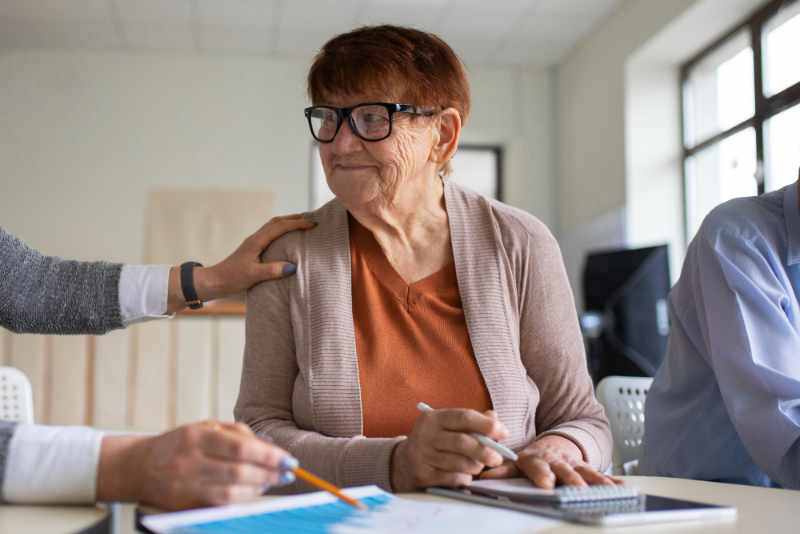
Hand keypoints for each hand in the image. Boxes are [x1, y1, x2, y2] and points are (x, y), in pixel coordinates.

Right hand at [97, 421, 297, 509]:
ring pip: (230, 491)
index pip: (240, 447)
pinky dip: (242, 498)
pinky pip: (219, 504)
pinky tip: (254, 491)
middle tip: (288, 473)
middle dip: (269, 473)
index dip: (268, 455)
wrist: (138, 466)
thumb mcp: (204, 427)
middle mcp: (189, 461)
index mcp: (196, 436)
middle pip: (238, 471)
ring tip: (274, 481)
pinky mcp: (184, 504)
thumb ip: (235, 432)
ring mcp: (185, 485)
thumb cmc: (180, 443)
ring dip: (258, 488)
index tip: (288, 459)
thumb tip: (268, 444)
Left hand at [167, 214, 315, 311]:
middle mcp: (255, 238)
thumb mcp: (253, 275)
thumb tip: (293, 266)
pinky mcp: (253, 249)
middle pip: (277, 221)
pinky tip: (287, 239)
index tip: (313, 224)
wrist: (214, 281)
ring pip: (273, 226)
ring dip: (288, 222)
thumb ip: (272, 270)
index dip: (297, 224)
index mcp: (256, 241)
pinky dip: (282, 231)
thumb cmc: (232, 278)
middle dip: (295, 218)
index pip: (280, 227)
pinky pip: (270, 234)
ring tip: (302, 224)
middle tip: (311, 219)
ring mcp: (253, 243)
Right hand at [391, 409, 507, 491]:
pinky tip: (464, 475)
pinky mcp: (423, 475)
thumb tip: (495, 419)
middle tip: (498, 458)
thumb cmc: (435, 441)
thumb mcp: (448, 426)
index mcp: (434, 418)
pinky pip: (453, 478)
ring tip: (478, 466)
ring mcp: (422, 455)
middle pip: (463, 442)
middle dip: (485, 451)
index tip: (503, 432)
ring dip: (475, 466)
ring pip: (459, 463)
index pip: (464, 417)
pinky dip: (465, 478)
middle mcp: (426, 434)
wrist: (403, 462)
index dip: (486, 425)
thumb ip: (472, 421)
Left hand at [480, 434, 619, 487]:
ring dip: (595, 481)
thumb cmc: (532, 458)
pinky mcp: (586, 468)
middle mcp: (555, 461)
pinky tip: (622, 488)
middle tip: (577, 489)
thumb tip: (484, 475)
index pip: (536, 465)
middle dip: (571, 480)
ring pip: (585, 472)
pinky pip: (600, 475)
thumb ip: (501, 470)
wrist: (553, 444)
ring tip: (606, 491)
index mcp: (535, 459)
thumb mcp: (515, 462)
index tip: (546, 483)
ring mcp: (572, 464)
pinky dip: (611, 481)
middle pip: (564, 471)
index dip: (541, 473)